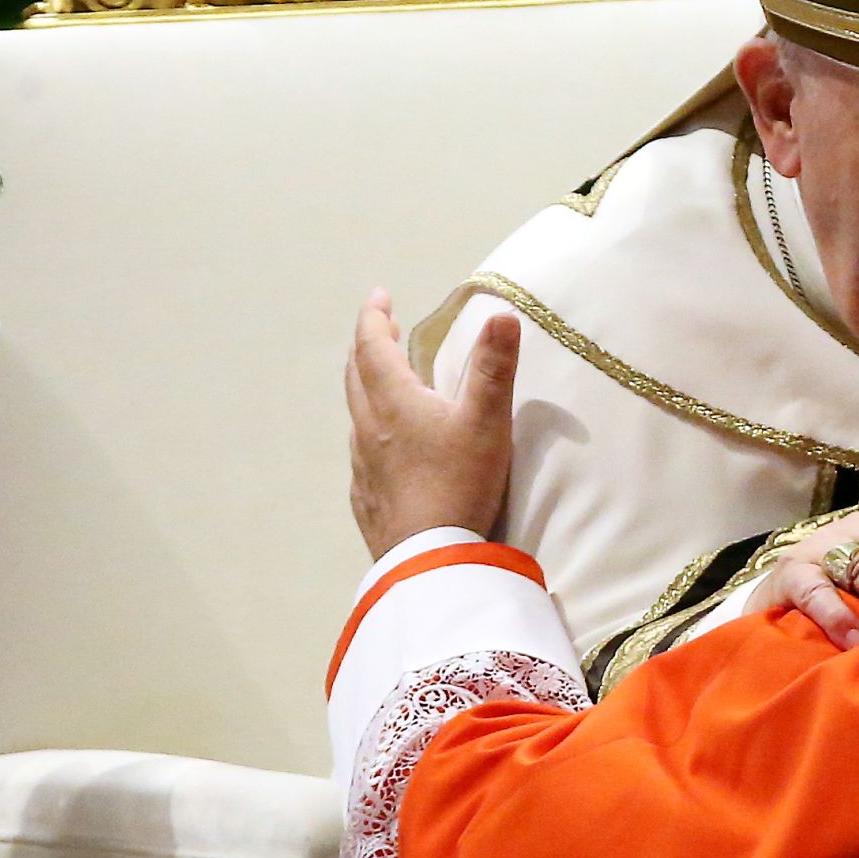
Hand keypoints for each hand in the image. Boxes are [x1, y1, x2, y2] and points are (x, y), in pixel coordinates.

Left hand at [347, 291, 515, 554]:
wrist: (434, 561)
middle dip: (367, 347)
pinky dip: (371, 434)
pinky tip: (385, 449)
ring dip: (367, 389)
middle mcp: (369, 430)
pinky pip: (362, 455)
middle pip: (357, 376)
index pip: (372, 346)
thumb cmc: (462, 485)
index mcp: (393, 403)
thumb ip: (494, 367)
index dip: (374, 317)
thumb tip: (502, 314)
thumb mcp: (487, 421)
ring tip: (385, 383)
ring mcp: (363, 467)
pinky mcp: (368, 500)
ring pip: (357, 416)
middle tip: (381, 329)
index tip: (379, 296)